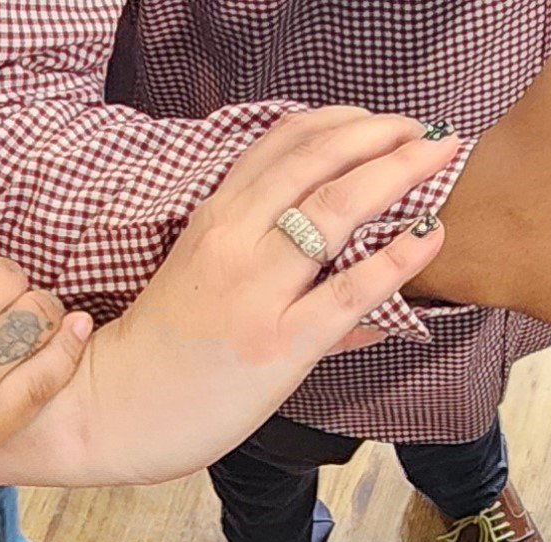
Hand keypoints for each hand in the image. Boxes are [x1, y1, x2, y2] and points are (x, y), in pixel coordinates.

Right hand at [0, 109, 458, 487]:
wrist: (109, 412)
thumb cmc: (159, 355)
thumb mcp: (199, 281)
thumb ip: (261, 258)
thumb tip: (330, 255)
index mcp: (214, 221)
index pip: (284, 144)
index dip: (343, 121)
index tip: (381, 121)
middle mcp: (234, 244)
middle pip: (318, 163)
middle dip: (383, 135)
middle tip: (432, 130)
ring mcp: (255, 295)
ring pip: (335, 211)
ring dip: (398, 174)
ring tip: (441, 158)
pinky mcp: (278, 347)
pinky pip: (346, 293)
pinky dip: (395, 259)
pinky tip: (429, 236)